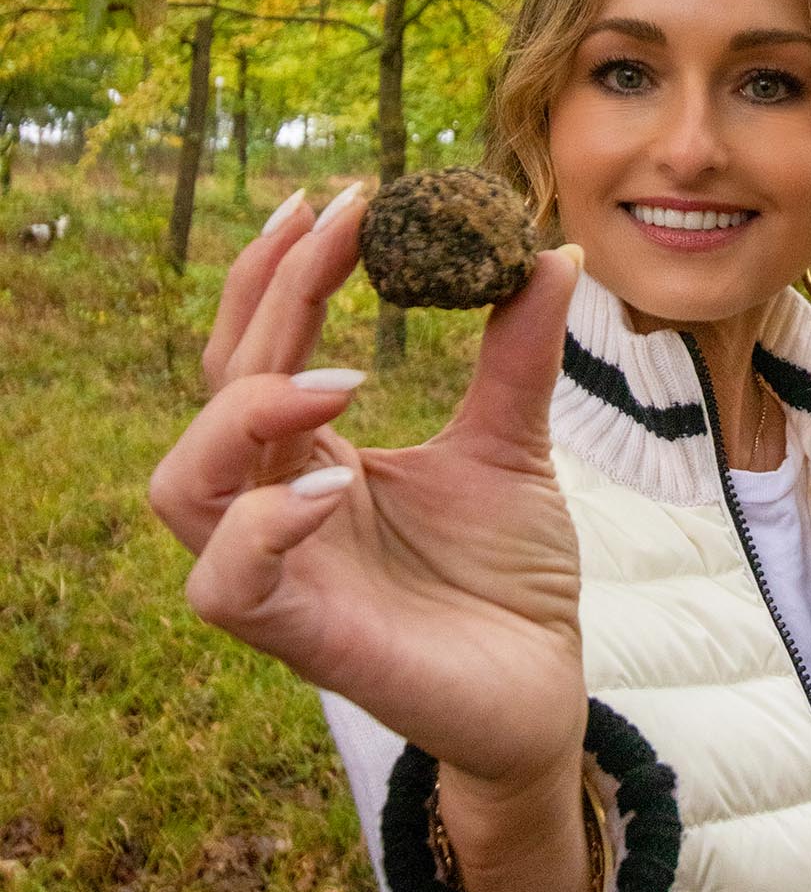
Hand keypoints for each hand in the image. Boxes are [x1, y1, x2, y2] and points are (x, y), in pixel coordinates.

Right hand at [149, 189, 588, 801]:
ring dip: (244, 412)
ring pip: (179, 485)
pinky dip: (262, 526)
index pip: (259, 348)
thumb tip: (550, 251)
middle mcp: (275, 509)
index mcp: (310, 459)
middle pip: (216, 388)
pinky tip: (333, 485)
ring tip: (341, 376)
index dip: (283, 268)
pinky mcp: (302, 640)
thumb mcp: (515, 449)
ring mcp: (281, 576)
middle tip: (341, 229)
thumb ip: (517, 356)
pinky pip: (224, 583)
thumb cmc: (509, 583)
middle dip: (268, 296)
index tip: (345, 197)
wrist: (544, 694)